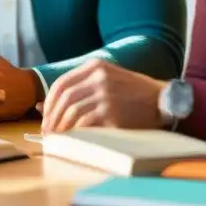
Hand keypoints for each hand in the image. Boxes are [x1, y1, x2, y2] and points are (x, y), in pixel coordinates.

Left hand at [39, 58, 164, 133]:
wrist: (163, 100)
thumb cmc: (133, 93)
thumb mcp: (106, 81)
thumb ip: (78, 89)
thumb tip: (41, 106)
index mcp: (95, 66)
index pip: (61, 83)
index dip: (49, 102)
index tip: (45, 116)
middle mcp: (99, 77)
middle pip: (64, 98)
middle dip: (52, 117)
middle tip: (47, 131)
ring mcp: (105, 93)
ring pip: (71, 110)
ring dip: (60, 126)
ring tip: (56, 137)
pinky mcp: (111, 111)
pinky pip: (84, 122)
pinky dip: (74, 131)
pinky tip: (71, 138)